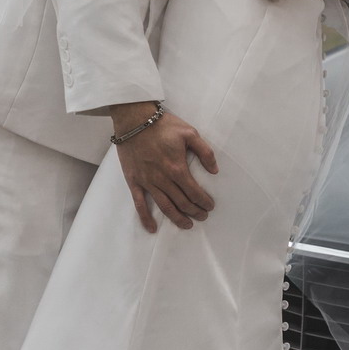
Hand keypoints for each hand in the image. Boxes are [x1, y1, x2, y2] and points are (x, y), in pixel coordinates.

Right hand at [111, 102, 219, 232]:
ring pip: (165, 206)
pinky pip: (139, 204)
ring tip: (187, 225)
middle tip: (203, 217)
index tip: (210, 207)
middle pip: (181, 202)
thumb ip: (205, 152)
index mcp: (177, 168)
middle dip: (194, 212)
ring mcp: (147, 182)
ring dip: (177, 218)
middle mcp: (163, 179)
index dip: (204, 201)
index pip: (194, 191)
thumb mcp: (190, 133)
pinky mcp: (134, 181)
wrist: (134, 120)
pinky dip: (145, 218)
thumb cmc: (163, 125)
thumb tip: (214, 170)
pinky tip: (152, 228)